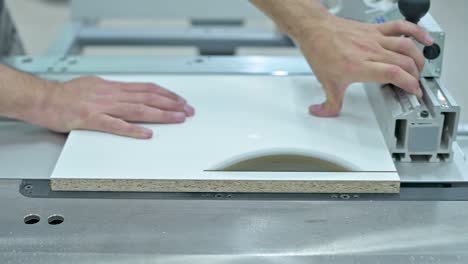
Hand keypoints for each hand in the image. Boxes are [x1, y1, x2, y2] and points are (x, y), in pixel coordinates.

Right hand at [41, 76, 193, 138]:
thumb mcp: (94, 86)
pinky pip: (115, 125)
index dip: (166, 94)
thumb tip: (130, 95)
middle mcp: (111, 94)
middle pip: (147, 97)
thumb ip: (113, 92)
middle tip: (187, 110)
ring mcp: (102, 106)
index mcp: (112, 87)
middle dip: (171, 104)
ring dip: (160, 114)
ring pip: (137, 109)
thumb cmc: (65, 95)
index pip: (146, 88)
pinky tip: (147, 133)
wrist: (42, 99)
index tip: (180, 100)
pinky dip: (133, 129)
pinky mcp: (91, 120)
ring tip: (177, 118)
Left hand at [297, 17, 433, 116]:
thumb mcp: (326, 83)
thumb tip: (322, 113)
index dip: (409, 84)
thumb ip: (328, 103)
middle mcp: (369, 51)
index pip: (393, 74)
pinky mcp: (375, 29)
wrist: (315, 29)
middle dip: (415, 76)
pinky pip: (400, 26)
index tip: (414, 92)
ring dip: (418, 59)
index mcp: (359, 66)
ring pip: (406, 46)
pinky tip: (425, 39)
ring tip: (419, 69)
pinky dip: (416, 31)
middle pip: (404, 62)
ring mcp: (374, 39)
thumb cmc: (320, 51)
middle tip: (414, 84)